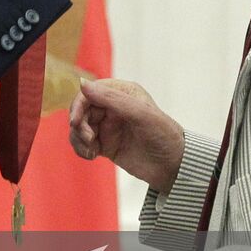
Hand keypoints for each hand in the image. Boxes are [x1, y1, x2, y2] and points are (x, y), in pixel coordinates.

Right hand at [69, 78, 184, 193]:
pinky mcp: (105, 144)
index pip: (91, 91)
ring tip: (90, 151)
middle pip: (82, 110)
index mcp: (123, 93)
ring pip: (79, 127)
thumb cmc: (164, 136)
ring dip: (78, 138)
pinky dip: (81, 149)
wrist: (174, 168)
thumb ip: (111, 99)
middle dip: (79, 125)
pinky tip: (91, 156)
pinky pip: (83, 143)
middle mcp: (113, 107)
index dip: (79, 104)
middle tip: (88, 139)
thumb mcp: (140, 114)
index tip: (75, 121)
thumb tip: (81, 83)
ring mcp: (108, 126)